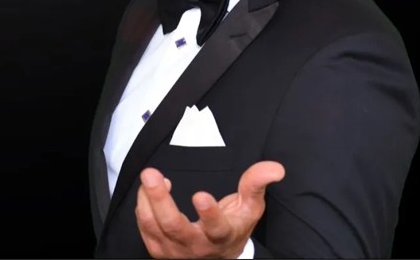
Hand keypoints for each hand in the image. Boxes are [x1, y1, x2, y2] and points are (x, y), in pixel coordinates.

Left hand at [135, 160, 284, 257]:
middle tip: (151, 174)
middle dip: (160, 200)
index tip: (200, 195)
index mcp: (222, 236)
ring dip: (147, 201)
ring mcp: (175, 252)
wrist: (219, 255)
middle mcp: (197, 247)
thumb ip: (257, 184)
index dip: (208, 214)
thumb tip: (275, 168)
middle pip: (174, 227)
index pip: (216, 228)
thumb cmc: (235, 224)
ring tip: (149, 176)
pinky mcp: (160, 250)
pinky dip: (143, 208)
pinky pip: (145, 230)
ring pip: (155, 228)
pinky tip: (149, 190)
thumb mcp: (251, 206)